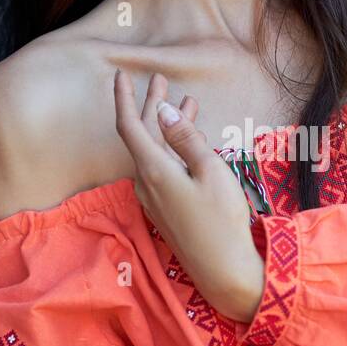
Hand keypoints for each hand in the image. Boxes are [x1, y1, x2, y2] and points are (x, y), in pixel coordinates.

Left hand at [113, 68, 265, 321]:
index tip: (122, 74)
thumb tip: (163, 111)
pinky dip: (173, 148)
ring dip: (167, 127)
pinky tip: (190, 140)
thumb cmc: (222, 219)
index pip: (129, 126)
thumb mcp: (210, 171)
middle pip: (142, 136)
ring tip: (185, 102)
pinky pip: (162, 169)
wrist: (224, 270)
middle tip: (160, 80)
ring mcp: (154, 198)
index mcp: (154, 170)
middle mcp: (146, 183)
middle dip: (151, 106)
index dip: (124, 98)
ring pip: (155, 152)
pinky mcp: (165, 209)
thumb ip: (185, 138)